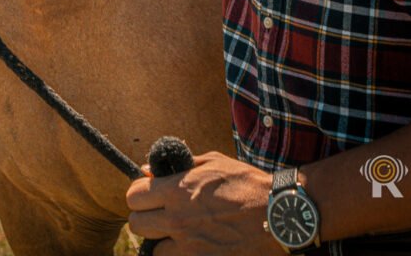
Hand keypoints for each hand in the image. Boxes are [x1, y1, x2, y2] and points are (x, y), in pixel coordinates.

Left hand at [126, 151, 275, 254]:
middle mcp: (177, 220)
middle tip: (159, 215)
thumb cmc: (246, 184)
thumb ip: (178, 167)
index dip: (139, 194)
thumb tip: (147, 169)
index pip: (134, 196)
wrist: (277, 215)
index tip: (149, 195)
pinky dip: (179, 255)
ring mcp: (189, 246)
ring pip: (154, 250)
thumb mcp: (212, 163)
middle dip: (145, 218)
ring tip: (176, 235)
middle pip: (136, 224)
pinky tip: (191, 247)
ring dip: (162, 242)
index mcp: (177, 190)